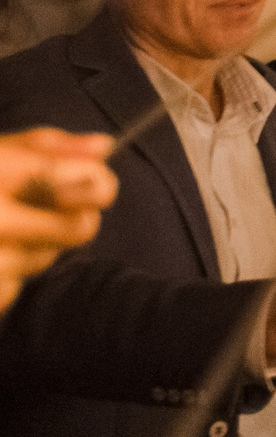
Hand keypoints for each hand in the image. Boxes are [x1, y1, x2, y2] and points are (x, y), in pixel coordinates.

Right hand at [0, 129, 115, 311]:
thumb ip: (44, 146)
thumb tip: (105, 146)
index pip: (79, 182)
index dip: (98, 186)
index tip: (97, 187)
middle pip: (77, 228)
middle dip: (74, 219)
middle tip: (51, 212)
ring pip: (45, 258)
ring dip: (36, 247)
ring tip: (0, 231)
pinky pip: (11, 289)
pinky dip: (5, 276)